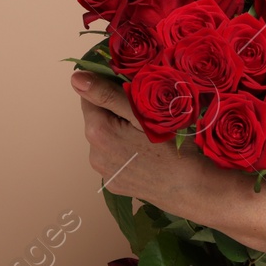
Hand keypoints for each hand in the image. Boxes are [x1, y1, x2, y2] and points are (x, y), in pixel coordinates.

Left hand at [74, 69, 209, 207]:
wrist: (190, 187)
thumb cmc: (171, 145)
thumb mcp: (142, 112)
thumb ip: (107, 94)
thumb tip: (76, 78)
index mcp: (98, 131)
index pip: (90, 98)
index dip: (110, 90)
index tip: (133, 94)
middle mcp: (94, 154)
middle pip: (98, 120)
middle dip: (116, 113)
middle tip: (146, 115)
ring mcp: (104, 173)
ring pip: (107, 140)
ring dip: (120, 133)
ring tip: (148, 136)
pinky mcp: (114, 185)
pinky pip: (114, 159)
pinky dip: (126, 152)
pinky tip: (146, 154)